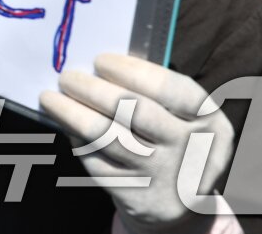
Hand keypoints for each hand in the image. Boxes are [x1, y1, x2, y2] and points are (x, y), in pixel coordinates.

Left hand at [41, 54, 234, 233]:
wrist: (182, 201)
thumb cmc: (173, 139)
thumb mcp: (181, 116)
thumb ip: (151, 93)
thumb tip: (95, 68)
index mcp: (209, 120)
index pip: (167, 88)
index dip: (129, 70)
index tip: (99, 60)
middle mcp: (193, 149)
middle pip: (132, 110)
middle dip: (92, 89)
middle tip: (66, 77)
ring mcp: (166, 176)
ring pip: (107, 137)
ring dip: (72, 113)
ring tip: (51, 98)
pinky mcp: (139, 196)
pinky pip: (98, 163)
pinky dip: (77, 142)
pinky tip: (67, 128)